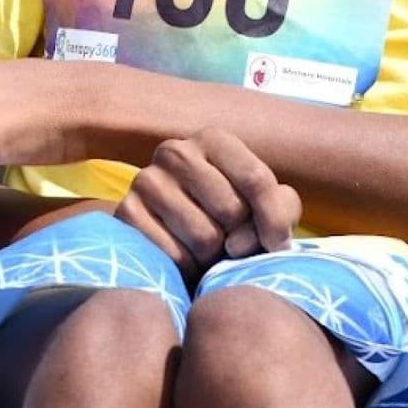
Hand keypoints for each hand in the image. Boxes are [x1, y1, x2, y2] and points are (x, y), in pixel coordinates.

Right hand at [115, 130, 301, 280]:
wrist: (170, 233)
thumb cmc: (227, 216)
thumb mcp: (263, 204)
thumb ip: (281, 208)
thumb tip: (273, 238)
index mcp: (213, 138)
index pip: (255, 179)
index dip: (273, 220)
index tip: (278, 245)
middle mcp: (175, 151)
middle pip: (231, 210)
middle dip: (240, 238)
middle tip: (233, 244)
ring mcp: (147, 180)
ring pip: (204, 237)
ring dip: (214, 256)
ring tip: (209, 251)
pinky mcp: (126, 214)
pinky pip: (174, 256)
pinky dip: (187, 268)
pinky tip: (186, 259)